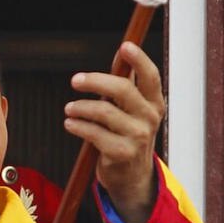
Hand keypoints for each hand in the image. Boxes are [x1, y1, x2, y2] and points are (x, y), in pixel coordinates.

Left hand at [64, 44, 164, 222]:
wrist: (132, 176)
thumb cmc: (128, 134)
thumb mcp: (133, 109)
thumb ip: (127, 82)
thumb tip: (121, 50)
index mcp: (154, 103)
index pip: (150, 76)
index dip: (139, 59)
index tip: (125, 46)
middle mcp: (150, 118)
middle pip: (123, 89)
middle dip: (95, 81)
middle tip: (75, 80)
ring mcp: (137, 137)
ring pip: (104, 111)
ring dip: (81, 107)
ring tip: (69, 109)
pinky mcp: (122, 153)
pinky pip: (94, 133)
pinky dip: (78, 126)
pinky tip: (70, 123)